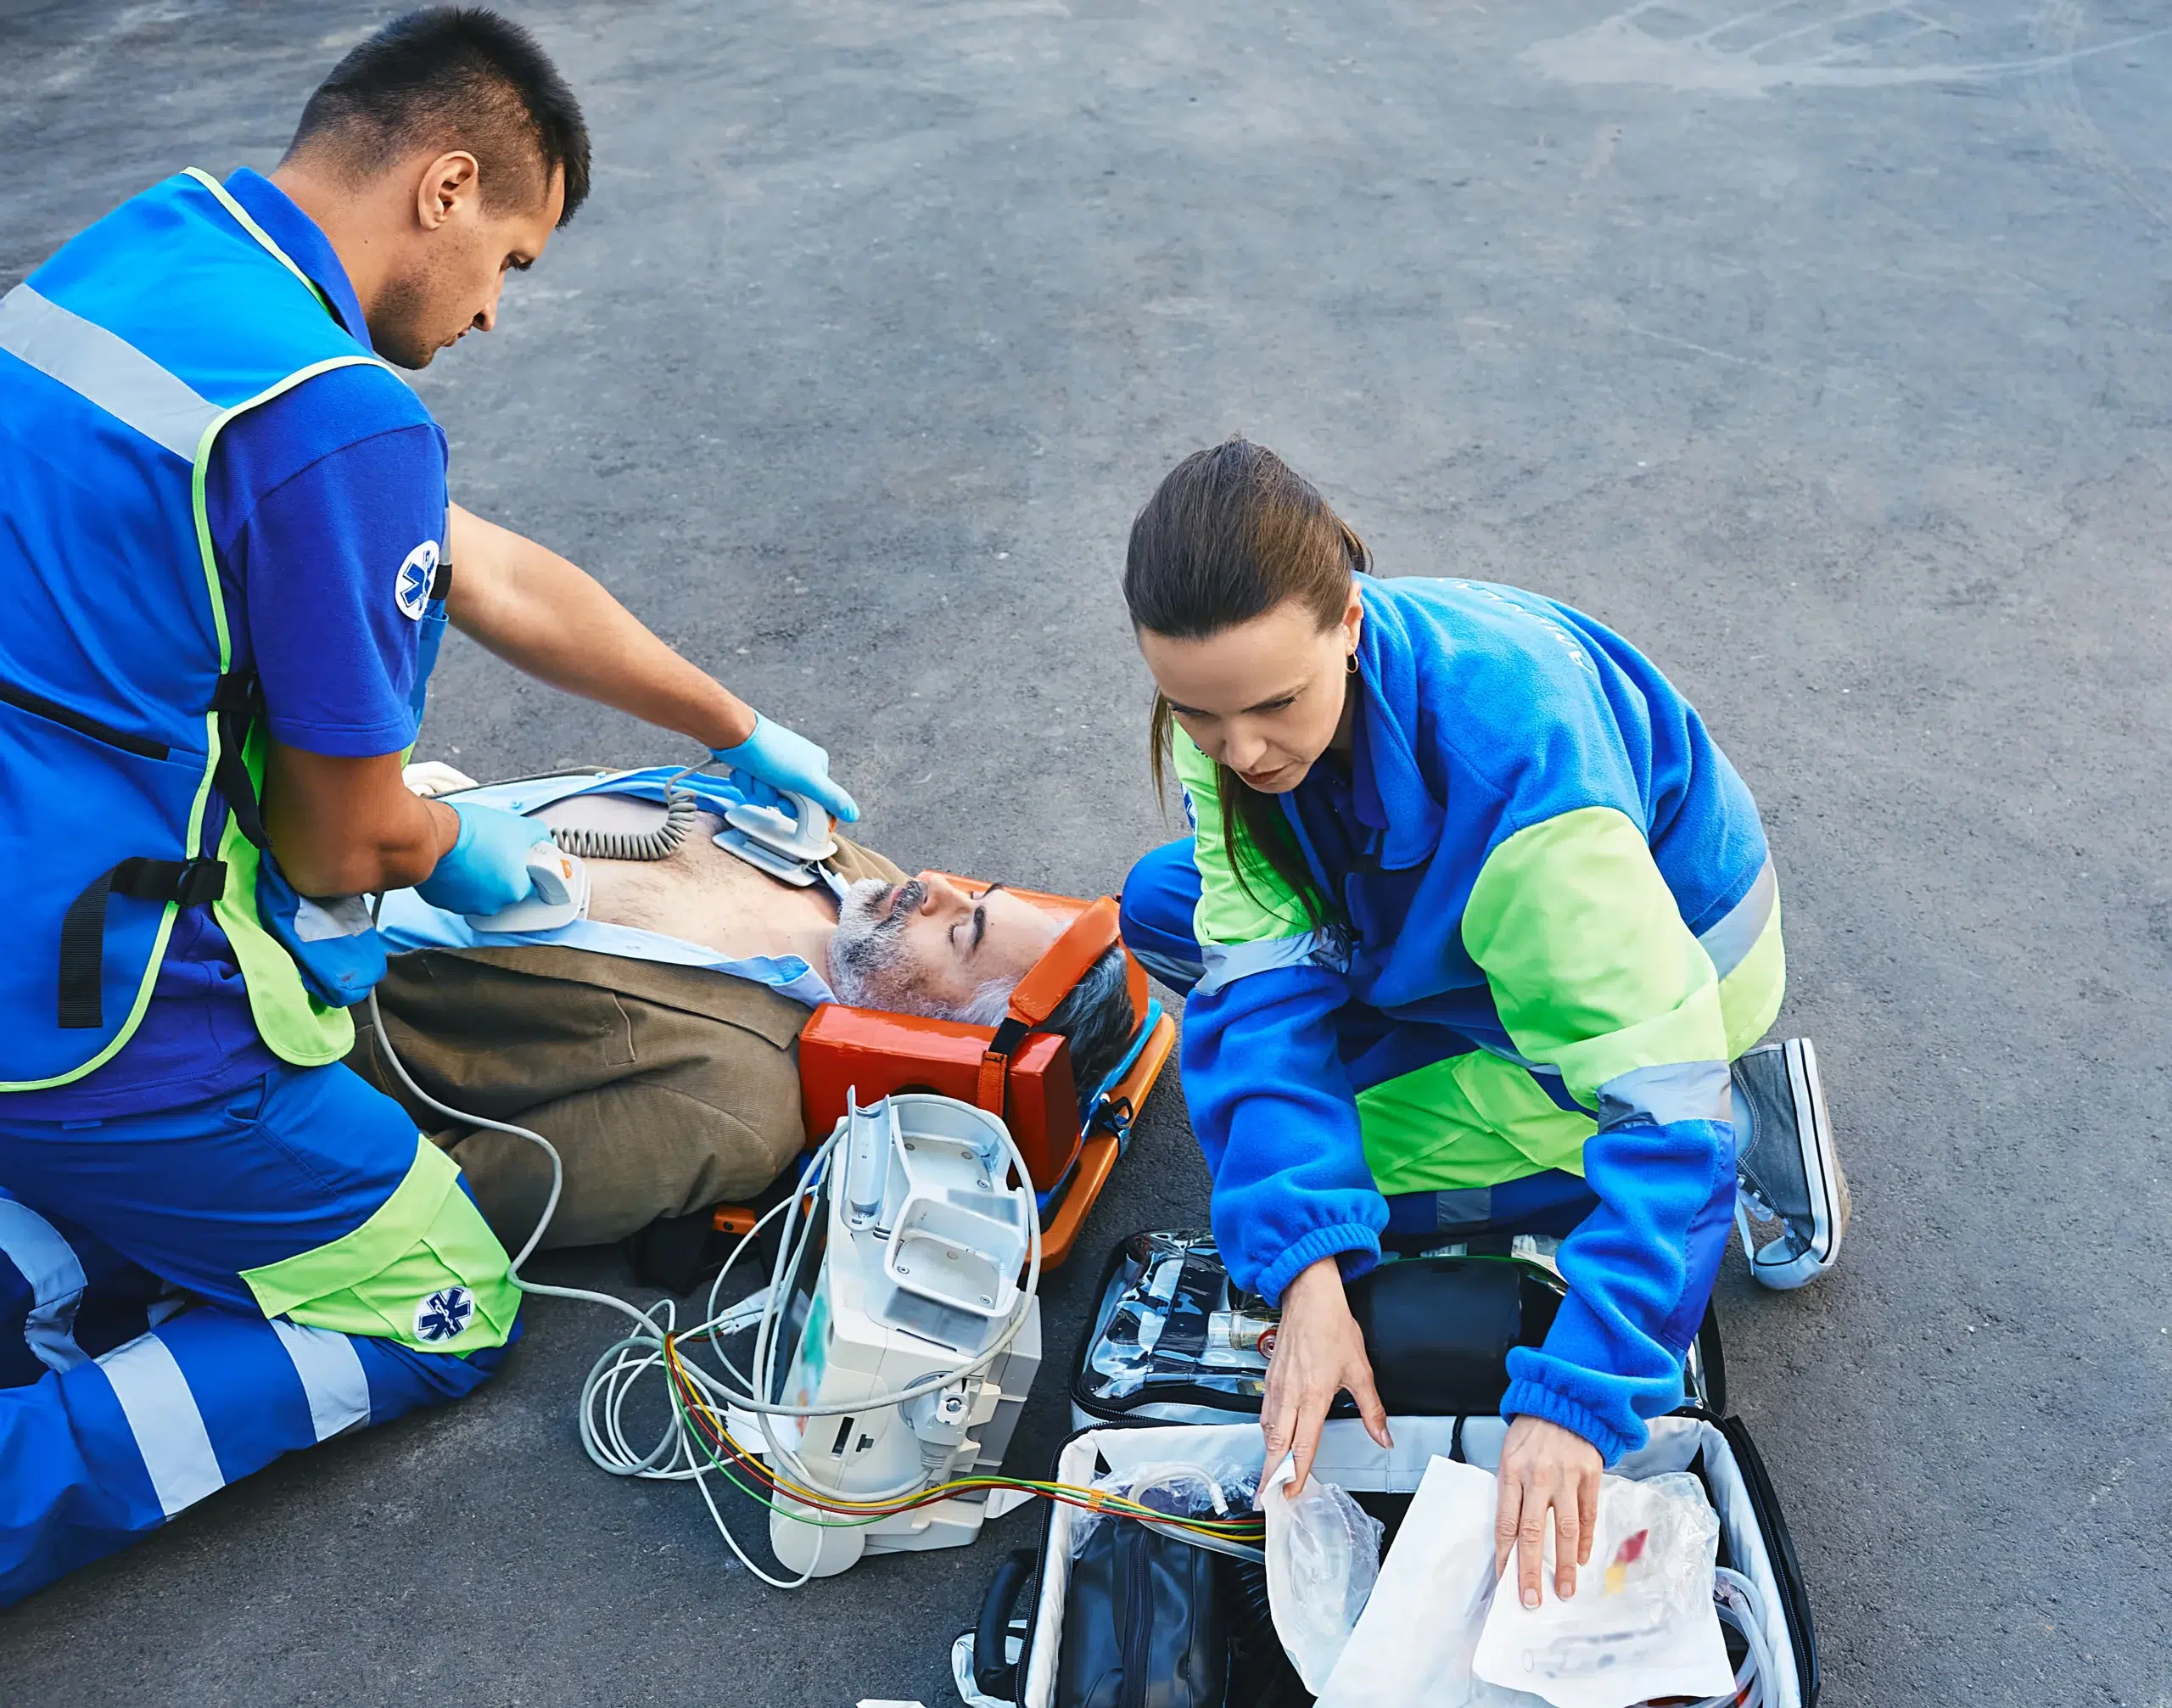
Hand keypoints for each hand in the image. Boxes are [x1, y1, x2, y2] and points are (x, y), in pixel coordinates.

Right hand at [414, 802, 550, 915]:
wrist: (435, 835)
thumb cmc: (473, 832)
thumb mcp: (520, 827)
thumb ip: (538, 838)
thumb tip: (543, 841)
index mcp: (515, 889)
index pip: (528, 884)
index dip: (522, 868)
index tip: (516, 859)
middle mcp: (492, 904)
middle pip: (503, 889)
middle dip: (499, 872)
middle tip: (491, 852)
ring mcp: (466, 906)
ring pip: (478, 893)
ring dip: (477, 878)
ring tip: (472, 855)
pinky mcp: (443, 903)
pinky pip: (456, 893)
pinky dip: (457, 882)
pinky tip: (456, 864)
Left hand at [712, 713, 858, 822]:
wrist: (737, 735)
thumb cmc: (773, 753)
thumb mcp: (808, 780)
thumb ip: (832, 798)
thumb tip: (854, 814)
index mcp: (816, 765)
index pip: (814, 800)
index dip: (798, 807)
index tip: (788, 804)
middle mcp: (797, 764)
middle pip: (788, 799)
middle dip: (773, 795)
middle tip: (770, 785)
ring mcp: (775, 764)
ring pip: (767, 793)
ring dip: (757, 788)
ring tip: (756, 773)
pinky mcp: (756, 764)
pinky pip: (752, 785)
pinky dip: (746, 781)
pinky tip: (745, 769)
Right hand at [1261, 1257, 1390, 1495]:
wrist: (1309, 1297)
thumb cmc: (1332, 1327)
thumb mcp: (1361, 1370)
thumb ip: (1372, 1410)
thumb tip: (1383, 1436)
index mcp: (1313, 1396)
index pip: (1303, 1445)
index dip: (1297, 1473)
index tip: (1292, 1494)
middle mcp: (1290, 1395)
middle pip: (1277, 1445)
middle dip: (1271, 1475)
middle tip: (1267, 1500)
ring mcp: (1277, 1387)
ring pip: (1267, 1431)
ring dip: (1267, 1457)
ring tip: (1267, 1480)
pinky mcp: (1270, 1379)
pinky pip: (1264, 1414)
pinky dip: (1266, 1434)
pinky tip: (1270, 1442)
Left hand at [1493, 1414, 1602, 1608]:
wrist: (1565, 1399)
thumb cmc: (1531, 1431)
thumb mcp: (1509, 1455)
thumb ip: (1511, 1492)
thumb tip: (1511, 1535)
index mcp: (1512, 1472)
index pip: (1506, 1523)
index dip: (1505, 1555)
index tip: (1504, 1582)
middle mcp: (1538, 1477)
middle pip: (1533, 1533)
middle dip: (1531, 1571)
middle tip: (1532, 1600)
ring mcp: (1567, 1477)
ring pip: (1565, 1530)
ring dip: (1565, 1565)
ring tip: (1566, 1591)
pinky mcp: (1590, 1476)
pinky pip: (1588, 1515)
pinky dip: (1586, 1540)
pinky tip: (1582, 1559)